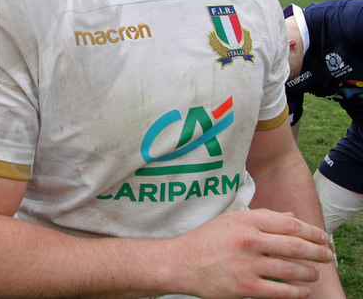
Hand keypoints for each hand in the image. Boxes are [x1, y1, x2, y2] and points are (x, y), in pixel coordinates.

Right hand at [171, 209, 334, 298]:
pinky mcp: (245, 287)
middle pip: (295, 246)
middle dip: (317, 251)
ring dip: (309, 272)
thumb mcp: (231, 220)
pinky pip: (281, 291)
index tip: (322, 237)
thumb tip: (292, 217)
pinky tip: (304, 291)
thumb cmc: (205, 240)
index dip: (311, 231)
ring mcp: (247, 264)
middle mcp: (248, 240)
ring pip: (291, 269)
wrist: (180, 263)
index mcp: (245, 221)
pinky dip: (298, 292)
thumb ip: (262, 217)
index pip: (288, 224)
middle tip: (328, 255)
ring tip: (314, 273)